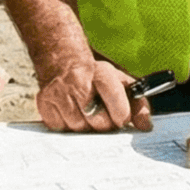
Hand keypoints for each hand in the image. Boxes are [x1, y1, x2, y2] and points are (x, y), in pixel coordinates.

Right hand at [32, 52, 149, 133]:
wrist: (61, 59)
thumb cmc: (94, 75)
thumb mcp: (120, 82)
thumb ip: (138, 104)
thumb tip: (146, 126)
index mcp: (101, 74)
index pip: (117, 105)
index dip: (122, 116)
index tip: (121, 117)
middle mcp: (78, 82)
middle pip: (98, 121)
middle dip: (105, 125)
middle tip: (104, 119)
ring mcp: (59, 94)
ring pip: (79, 128)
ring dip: (86, 128)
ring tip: (88, 116)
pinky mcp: (44, 103)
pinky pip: (60, 129)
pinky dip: (68, 127)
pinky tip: (72, 115)